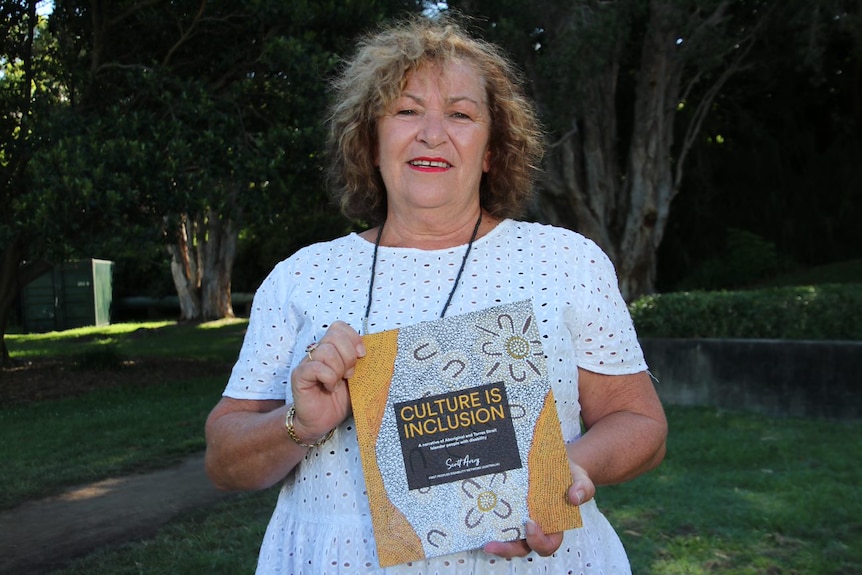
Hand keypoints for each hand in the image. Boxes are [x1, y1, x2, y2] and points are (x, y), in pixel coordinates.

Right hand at [290, 321, 364, 442]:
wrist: (322, 422)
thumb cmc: (339, 400)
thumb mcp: (358, 379)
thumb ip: (363, 363)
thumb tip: (378, 352)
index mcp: (332, 349)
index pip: (339, 327)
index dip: (353, 338)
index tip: (362, 356)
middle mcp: (318, 352)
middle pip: (334, 336)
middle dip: (349, 356)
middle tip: (349, 374)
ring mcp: (307, 362)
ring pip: (326, 351)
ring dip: (338, 369)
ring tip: (338, 382)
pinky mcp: (300, 375)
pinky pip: (316, 367)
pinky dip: (329, 378)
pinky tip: (330, 388)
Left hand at [483, 461, 594, 557]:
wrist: (555, 461)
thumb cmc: (569, 475)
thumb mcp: (580, 478)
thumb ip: (583, 487)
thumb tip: (574, 498)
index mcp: (554, 527)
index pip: (547, 544)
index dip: (538, 541)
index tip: (530, 523)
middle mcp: (534, 528)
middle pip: (520, 547)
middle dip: (506, 549)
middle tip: (490, 545)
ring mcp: (518, 520)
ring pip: (506, 537)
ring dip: (493, 540)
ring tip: (479, 537)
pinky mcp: (507, 508)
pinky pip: (497, 519)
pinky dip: (488, 519)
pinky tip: (476, 511)